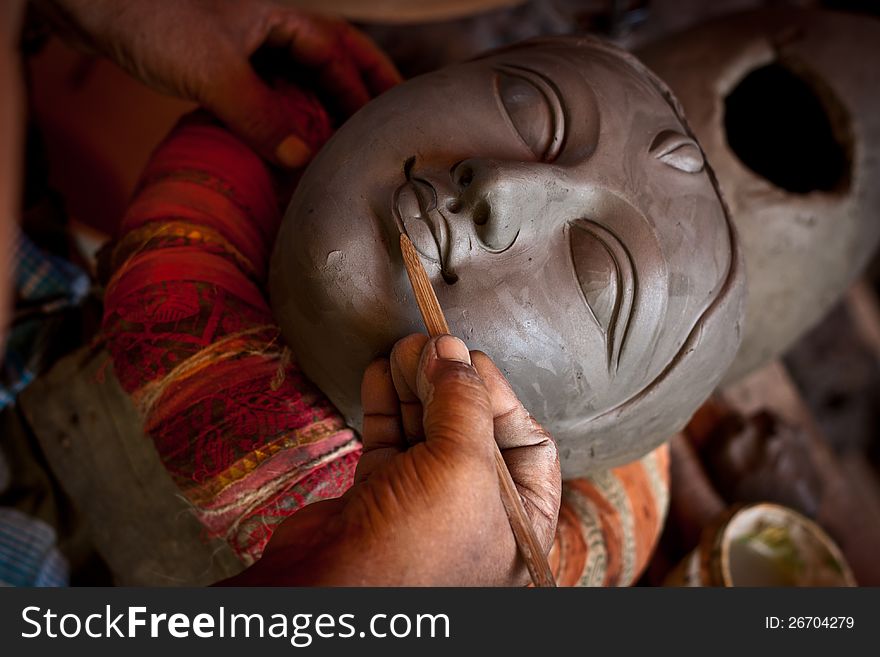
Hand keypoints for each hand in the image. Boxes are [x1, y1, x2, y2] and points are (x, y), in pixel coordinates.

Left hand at [38, 0, 400, 166]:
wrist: (87, 4)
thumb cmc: (148, 16)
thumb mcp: (213, 71)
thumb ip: (261, 115)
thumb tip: (303, 159)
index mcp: (283, 17)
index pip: (340, 57)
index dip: (365, 93)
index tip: (385, 128)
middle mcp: (271, 29)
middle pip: (334, 61)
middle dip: (363, 92)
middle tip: (389, 126)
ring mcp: (247, 48)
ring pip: (301, 81)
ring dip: (324, 109)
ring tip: (345, 145)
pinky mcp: (222, 67)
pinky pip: (269, 95)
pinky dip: (286, 119)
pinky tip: (288, 144)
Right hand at [225, 334, 560, 585]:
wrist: (330, 596)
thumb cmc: (414, 551)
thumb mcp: (461, 469)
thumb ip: (463, 403)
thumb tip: (451, 349)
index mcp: (520, 522)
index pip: (527, 442)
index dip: (499, 396)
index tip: (468, 358)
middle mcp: (477, 514)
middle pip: (473, 430)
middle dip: (450, 383)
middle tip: (430, 343)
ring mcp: (426, 506)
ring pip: (428, 430)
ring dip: (415, 386)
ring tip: (402, 349)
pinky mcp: (381, 497)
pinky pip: (391, 441)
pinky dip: (385, 405)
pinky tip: (380, 372)